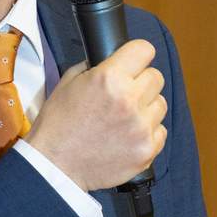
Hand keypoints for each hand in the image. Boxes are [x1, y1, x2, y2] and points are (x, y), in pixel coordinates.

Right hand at [24, 39, 167, 191]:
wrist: (55, 166)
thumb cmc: (57, 125)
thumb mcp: (67, 83)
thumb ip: (93, 67)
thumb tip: (112, 61)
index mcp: (109, 78)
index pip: (144, 50)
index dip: (137, 55)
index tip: (134, 63)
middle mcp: (129, 100)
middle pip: (157, 77)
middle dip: (142, 82)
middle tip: (125, 94)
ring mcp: (141, 127)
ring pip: (161, 104)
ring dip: (147, 108)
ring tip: (125, 119)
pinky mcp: (146, 150)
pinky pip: (161, 131)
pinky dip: (148, 132)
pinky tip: (128, 136)